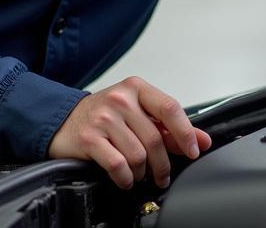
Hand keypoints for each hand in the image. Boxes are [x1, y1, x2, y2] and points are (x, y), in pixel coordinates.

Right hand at [47, 75, 211, 188]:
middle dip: (163, 163)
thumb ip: (168, 126)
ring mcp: (104, 118)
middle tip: (162, 175)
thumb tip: (201, 140)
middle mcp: (120, 99)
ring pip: (138, 154)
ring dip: (142, 171)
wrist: (64, 120)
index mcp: (136, 88)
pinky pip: (118, 165)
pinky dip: (126, 178)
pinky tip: (125, 178)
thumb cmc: (105, 115)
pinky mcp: (90, 138)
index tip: (193, 150)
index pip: (169, 108)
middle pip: (154, 138)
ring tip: (139, 172)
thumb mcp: (137, 112)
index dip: (185, 132)